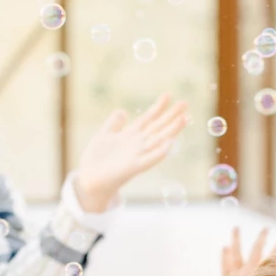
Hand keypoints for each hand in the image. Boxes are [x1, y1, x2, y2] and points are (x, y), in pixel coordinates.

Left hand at [70, 94, 188, 212]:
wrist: (89, 180)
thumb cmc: (96, 160)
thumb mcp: (104, 135)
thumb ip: (114, 123)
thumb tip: (123, 111)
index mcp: (131, 136)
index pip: (148, 119)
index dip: (158, 107)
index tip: (168, 95)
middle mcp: (137, 145)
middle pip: (158, 127)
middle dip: (171, 115)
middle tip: (185, 102)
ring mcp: (137, 156)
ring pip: (159, 141)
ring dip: (172, 130)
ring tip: (184, 118)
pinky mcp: (133, 168)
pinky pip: (150, 159)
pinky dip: (160, 152)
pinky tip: (170, 143)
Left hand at [221, 224, 275, 275]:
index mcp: (263, 274)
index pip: (275, 254)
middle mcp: (249, 271)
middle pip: (256, 249)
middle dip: (262, 238)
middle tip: (266, 229)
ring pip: (235, 253)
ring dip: (236, 240)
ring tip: (235, 228)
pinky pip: (225, 267)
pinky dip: (224, 257)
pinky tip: (224, 248)